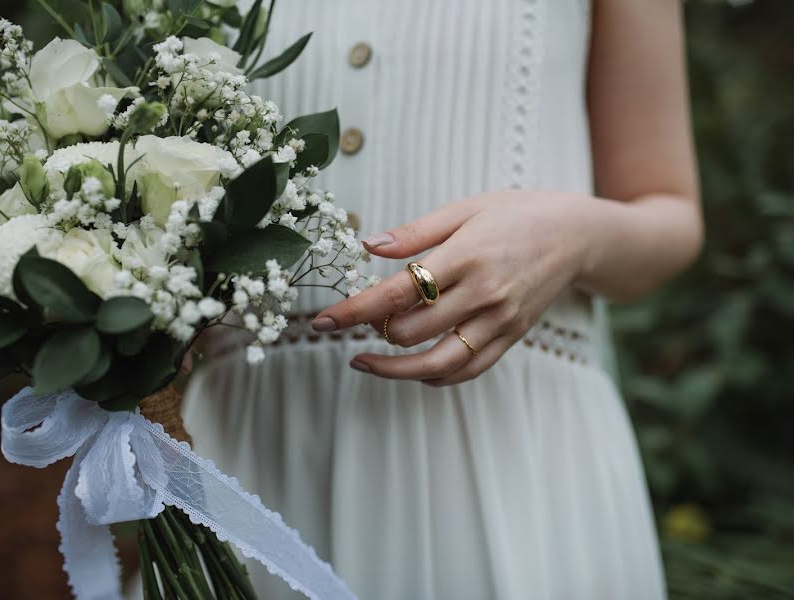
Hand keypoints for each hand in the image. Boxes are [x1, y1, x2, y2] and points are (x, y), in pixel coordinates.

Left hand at [311, 191, 588, 385]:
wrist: (577, 235)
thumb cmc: (516, 214)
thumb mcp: (465, 208)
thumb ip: (415, 232)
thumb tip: (368, 246)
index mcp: (466, 255)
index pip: (397, 292)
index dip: (354, 311)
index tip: (321, 321)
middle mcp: (484, 293)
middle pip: (412, 331)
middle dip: (373, 331)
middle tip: (359, 320)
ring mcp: (499, 321)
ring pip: (437, 364)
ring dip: (393, 369)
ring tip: (365, 360)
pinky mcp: (511, 338)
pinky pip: (467, 370)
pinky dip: (433, 376)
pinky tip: (411, 369)